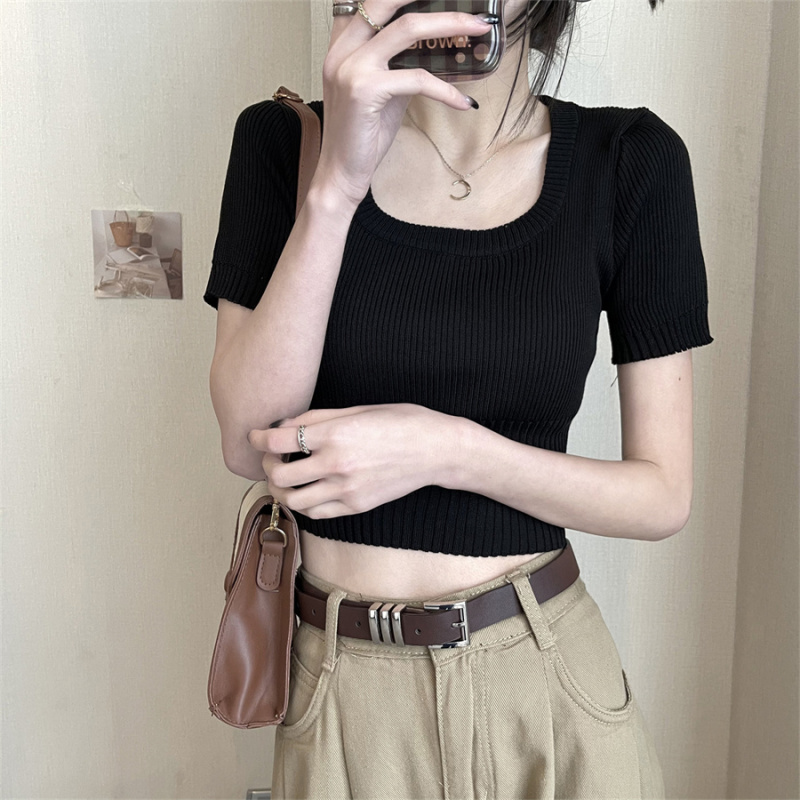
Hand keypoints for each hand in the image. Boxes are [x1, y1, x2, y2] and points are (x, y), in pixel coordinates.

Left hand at [247, 403, 460, 518]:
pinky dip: (304, 503)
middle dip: (268, 465)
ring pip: (294, 501)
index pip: (278, 441)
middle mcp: (337, 465)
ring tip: (287, 476)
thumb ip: (318, 418)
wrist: (437, 450)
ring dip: (282, 489)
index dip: (258, 437)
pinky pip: (317, 513)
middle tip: (273, 457)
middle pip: (280, 475)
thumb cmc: (401, 421)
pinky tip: (308, 490)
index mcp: (335, 435)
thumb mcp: (358, 409)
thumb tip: (285, 425)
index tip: (255, 435)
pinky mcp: (357, 506)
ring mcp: (347, 490)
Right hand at [313, 0, 489, 205]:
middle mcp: (343, 50)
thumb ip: (399, 65)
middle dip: (434, 1)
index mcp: (343, 45)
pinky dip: (445, 89)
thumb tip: (435, 51)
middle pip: (389, 2)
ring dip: (450, 24)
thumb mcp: (382, 91)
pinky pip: (417, 79)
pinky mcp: (364, 90)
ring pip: (407, 29)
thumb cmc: (361, 136)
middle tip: (468, 7)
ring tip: (478, 29)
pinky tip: (463, 101)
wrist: (341, 173)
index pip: (371, 2)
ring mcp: (351, 67)